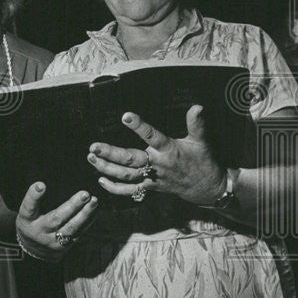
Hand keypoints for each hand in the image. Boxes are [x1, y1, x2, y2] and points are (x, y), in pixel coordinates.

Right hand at [15, 183, 97, 260]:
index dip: (34, 196)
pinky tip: (94, 211)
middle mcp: (40, 231)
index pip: (28, 207)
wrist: (34, 250)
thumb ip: (35, 200)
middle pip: (56, 218)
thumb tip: (46, 182)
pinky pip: (78, 233)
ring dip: (84, 214)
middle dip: (72, 206)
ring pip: (71, 227)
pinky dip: (88, 221)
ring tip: (93, 201)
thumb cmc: (32, 223)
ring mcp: (53, 240)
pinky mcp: (64, 246)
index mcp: (27, 220)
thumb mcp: (27, 212)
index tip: (41, 185)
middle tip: (84, 194)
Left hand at [87, 105, 226, 205]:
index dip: (140, 127)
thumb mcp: (201, 141)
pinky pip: (130, 191)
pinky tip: (100, 180)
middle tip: (94, 147)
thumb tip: (198, 106)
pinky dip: (115, 188)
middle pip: (132, 160)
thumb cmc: (201, 160)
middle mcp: (158, 165)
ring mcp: (152, 178)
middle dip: (111, 154)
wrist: (206, 187)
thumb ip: (196, 124)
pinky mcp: (149, 187)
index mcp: (169, 150)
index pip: (153, 136)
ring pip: (126, 176)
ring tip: (91, 158)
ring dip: (107, 168)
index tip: (126, 116)